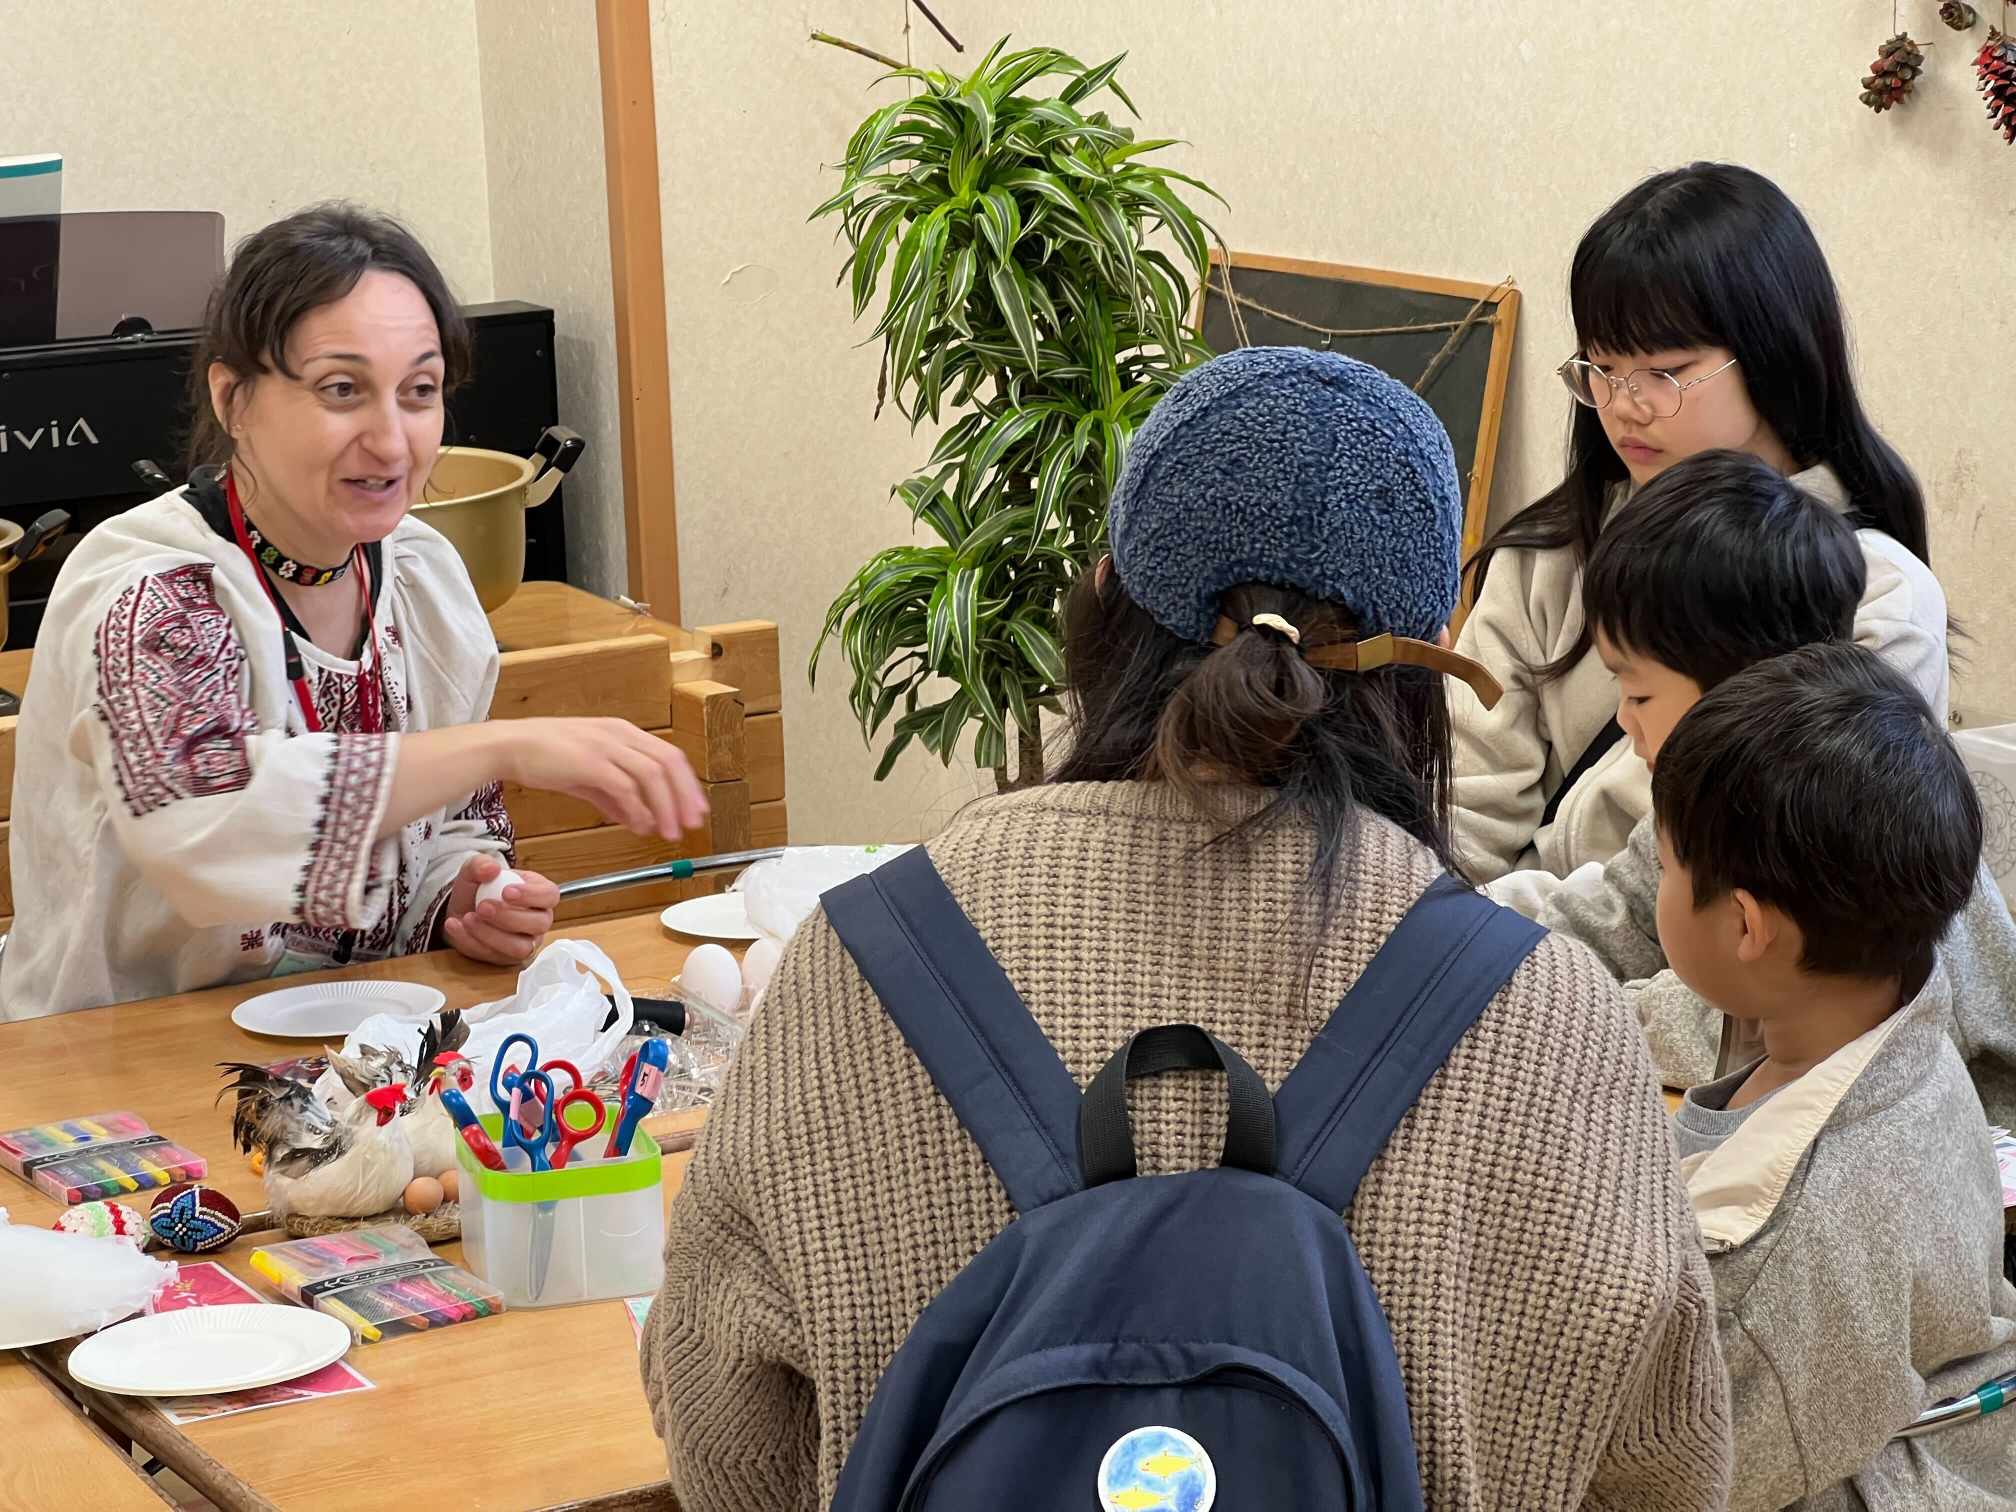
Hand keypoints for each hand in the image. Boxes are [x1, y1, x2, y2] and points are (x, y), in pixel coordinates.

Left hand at [442, 855, 557, 965]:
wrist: (462, 909)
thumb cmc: (479, 889)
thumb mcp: (475, 870)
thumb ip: (481, 864)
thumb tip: (491, 869)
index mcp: (539, 894)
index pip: (549, 895)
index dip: (532, 895)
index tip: (507, 892)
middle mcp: (538, 921)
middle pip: (538, 924)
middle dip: (509, 917)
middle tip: (483, 906)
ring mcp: (525, 942)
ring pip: (520, 948)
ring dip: (491, 934)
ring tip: (468, 918)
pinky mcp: (506, 958)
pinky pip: (494, 956)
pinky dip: (471, 941)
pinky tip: (456, 925)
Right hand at [500, 719, 708, 839]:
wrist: (510, 746)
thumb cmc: (546, 757)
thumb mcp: (588, 777)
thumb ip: (615, 797)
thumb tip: (639, 819)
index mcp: (623, 733)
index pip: (669, 756)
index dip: (687, 784)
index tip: (696, 808)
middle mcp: (620, 735)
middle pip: (669, 763)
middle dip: (685, 796)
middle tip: (693, 823)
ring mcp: (606, 746)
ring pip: (652, 775)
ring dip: (665, 807)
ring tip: (670, 832)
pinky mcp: (590, 761)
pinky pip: (624, 787)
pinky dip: (638, 809)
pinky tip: (641, 826)